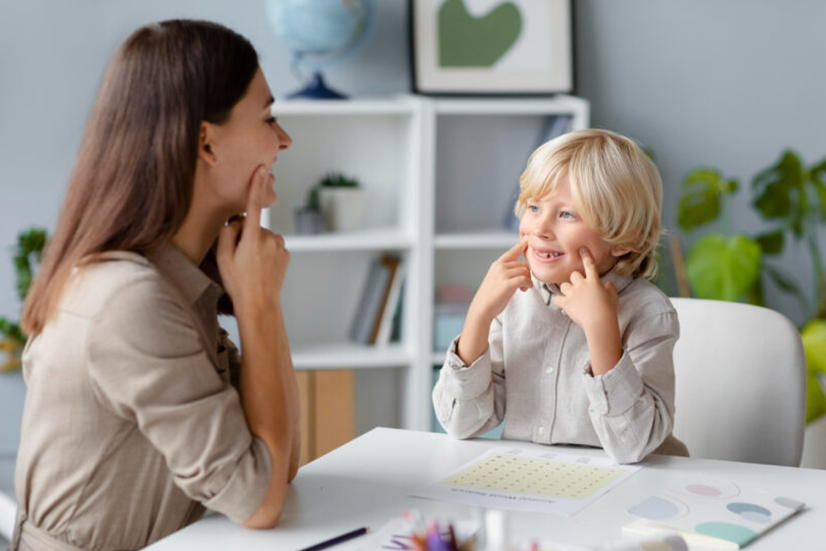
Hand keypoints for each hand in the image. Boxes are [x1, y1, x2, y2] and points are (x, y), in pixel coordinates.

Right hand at [216, 165, 289, 310]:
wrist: (260, 305)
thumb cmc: (238, 283)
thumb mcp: (222, 258)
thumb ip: (226, 233)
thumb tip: (235, 220)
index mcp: (253, 238)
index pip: (253, 207)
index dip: (256, 187)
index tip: (261, 169)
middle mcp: (270, 239)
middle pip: (253, 226)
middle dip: (245, 235)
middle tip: (238, 257)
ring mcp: (280, 247)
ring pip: (263, 236)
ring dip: (256, 244)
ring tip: (250, 265)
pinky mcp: (286, 254)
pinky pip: (272, 246)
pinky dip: (265, 252)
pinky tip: (260, 267)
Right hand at [467, 240, 531, 324]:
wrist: (482, 307)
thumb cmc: (490, 295)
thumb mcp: (496, 278)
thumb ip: (506, 271)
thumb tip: (521, 270)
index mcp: (497, 264)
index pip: (511, 252)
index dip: (520, 246)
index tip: (527, 240)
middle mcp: (500, 266)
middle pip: (523, 264)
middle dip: (527, 273)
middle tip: (524, 284)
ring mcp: (503, 274)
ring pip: (525, 271)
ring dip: (528, 280)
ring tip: (523, 288)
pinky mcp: (507, 283)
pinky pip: (524, 279)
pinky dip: (528, 284)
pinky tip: (525, 289)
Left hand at [551, 247, 618, 331]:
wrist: (600, 323)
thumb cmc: (609, 311)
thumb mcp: (613, 298)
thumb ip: (611, 289)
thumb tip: (609, 284)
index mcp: (594, 281)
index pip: (590, 265)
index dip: (586, 256)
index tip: (582, 249)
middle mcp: (582, 285)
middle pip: (573, 275)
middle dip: (575, 280)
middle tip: (579, 289)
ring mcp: (573, 293)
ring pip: (564, 285)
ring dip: (567, 290)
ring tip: (572, 298)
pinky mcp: (567, 303)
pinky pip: (556, 298)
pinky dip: (558, 300)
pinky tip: (562, 303)